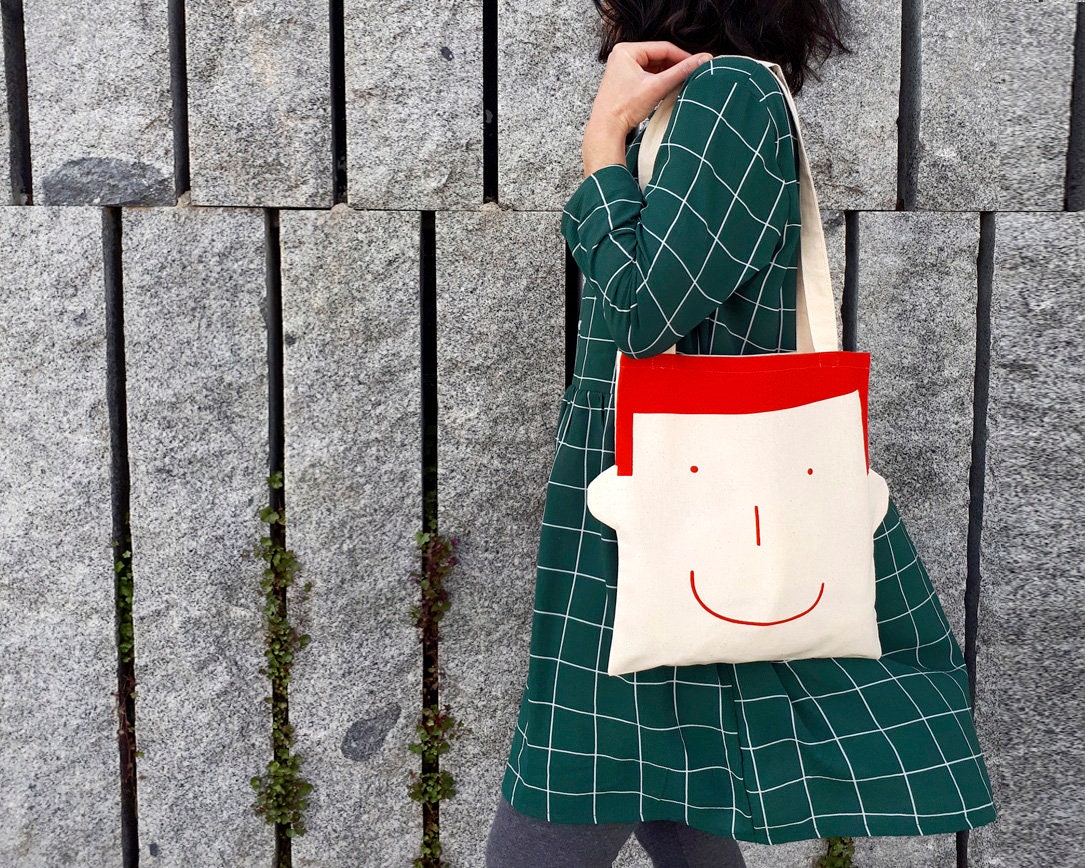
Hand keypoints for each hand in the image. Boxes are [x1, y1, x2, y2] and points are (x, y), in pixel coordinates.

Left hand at [582, 42, 713, 176]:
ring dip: (668, 74)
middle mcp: (623, 56)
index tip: (697, 63)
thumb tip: (703, 59)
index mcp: (626, 50)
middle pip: (658, 57)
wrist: (606, 130)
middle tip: (692, 73)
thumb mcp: (657, 87)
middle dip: (675, 66)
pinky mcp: (624, 82)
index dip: (682, 56)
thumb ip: (681, 72)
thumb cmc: (624, 108)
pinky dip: (659, 81)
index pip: (662, 48)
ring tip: (683, 82)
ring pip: (653, 67)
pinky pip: (647, 76)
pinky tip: (669, 88)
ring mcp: (622, 69)